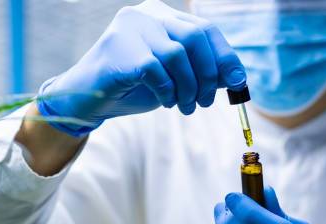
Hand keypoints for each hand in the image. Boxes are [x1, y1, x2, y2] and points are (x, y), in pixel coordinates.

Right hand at [37, 0, 245, 135]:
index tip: (238, 83)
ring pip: (177, 55)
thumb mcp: (173, 78)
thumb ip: (200, 72)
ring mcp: (130, 29)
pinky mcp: (118, 49)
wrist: (87, 99)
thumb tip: (236, 77)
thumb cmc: (131, 87)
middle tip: (205, 102)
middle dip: (208, 75)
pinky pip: (156, 70)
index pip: (205, 29)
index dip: (225, 56)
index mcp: (162, 15)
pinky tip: (164, 101)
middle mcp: (147, 14)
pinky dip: (166, 90)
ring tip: (184, 106)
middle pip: (195, 37)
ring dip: (188, 88)